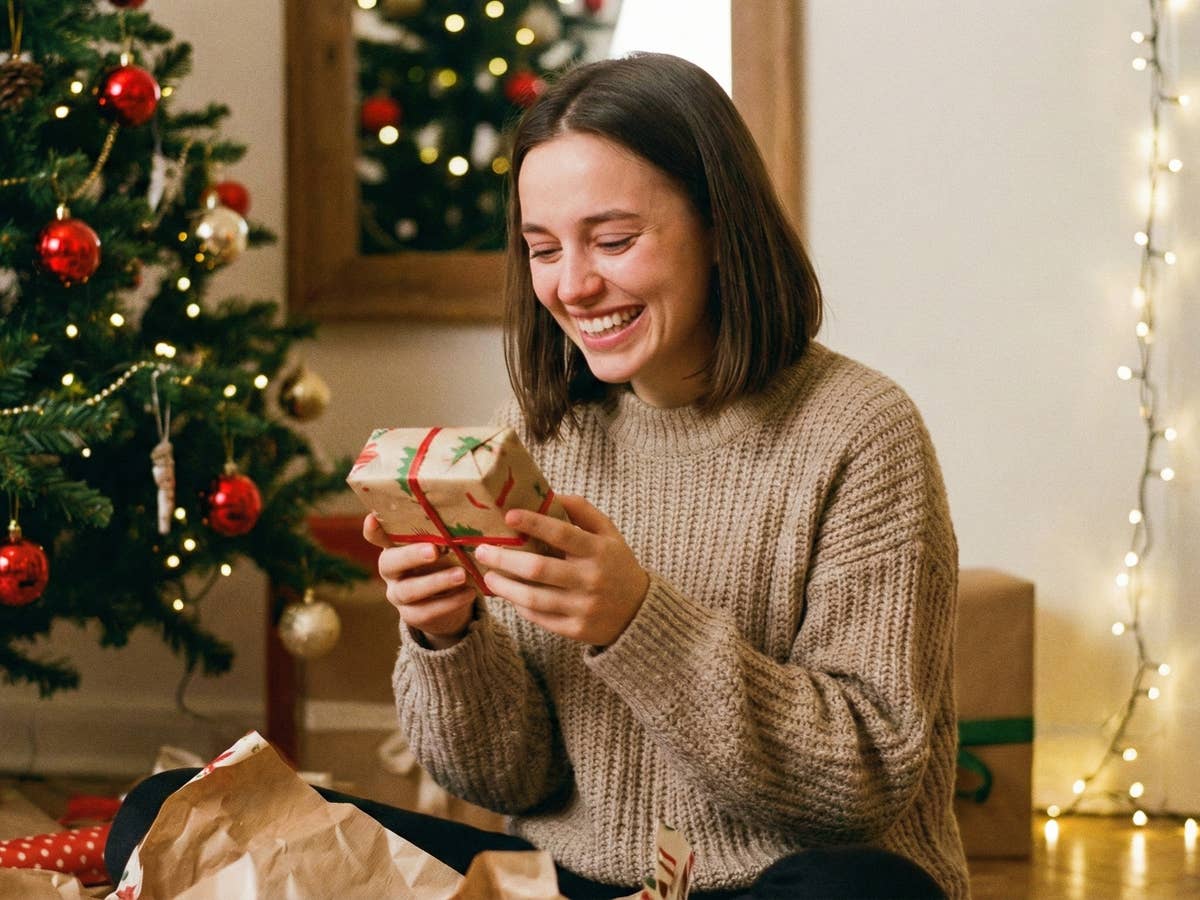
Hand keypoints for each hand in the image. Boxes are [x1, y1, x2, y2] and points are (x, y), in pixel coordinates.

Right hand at [362, 513, 475, 648]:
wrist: (450, 601)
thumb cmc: (445, 561)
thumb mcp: (443, 547)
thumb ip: (443, 536)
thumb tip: (463, 522)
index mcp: (395, 547)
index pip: (377, 537)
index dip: (373, 530)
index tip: (372, 519)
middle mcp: (390, 570)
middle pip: (391, 563)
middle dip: (412, 556)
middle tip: (434, 550)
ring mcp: (397, 594)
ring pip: (409, 590)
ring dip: (436, 582)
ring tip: (462, 575)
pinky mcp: (412, 615)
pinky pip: (428, 611)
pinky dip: (451, 602)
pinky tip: (469, 592)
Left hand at [474, 495, 649, 646]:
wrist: (638, 612)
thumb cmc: (615, 564)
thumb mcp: (608, 533)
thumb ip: (582, 510)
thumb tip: (549, 493)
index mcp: (599, 551)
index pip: (563, 533)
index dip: (534, 523)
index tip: (508, 516)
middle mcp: (591, 579)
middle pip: (538, 569)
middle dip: (504, 559)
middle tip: (481, 550)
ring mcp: (584, 607)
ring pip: (533, 598)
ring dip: (504, 586)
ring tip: (487, 576)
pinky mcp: (576, 630)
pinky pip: (540, 618)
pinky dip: (520, 606)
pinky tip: (509, 595)